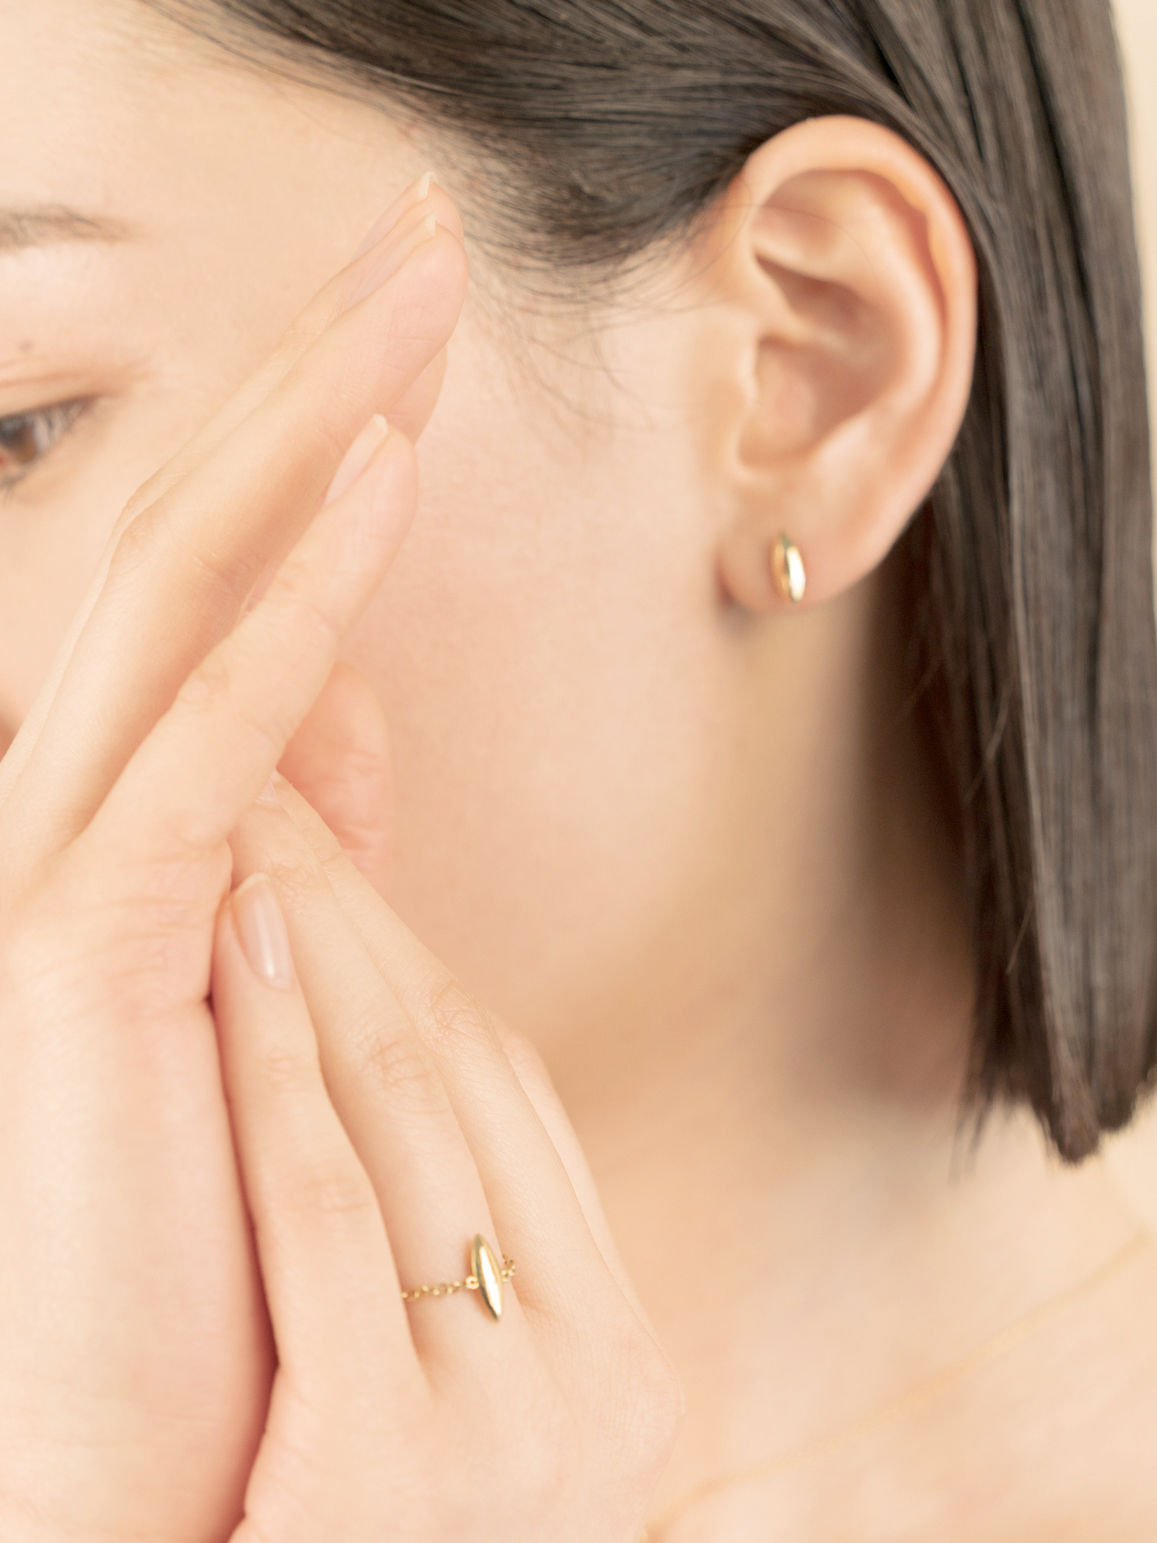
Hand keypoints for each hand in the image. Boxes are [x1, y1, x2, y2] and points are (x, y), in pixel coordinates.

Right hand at [0, 174, 467, 1541]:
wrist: (140, 1425)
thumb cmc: (220, 1193)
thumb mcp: (280, 961)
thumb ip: (304, 823)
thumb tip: (357, 695)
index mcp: (141, 803)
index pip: (235, 572)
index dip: (323, 434)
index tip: (424, 332)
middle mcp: (82, 801)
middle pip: (206, 536)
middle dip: (314, 380)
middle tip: (422, 240)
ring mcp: (67, 870)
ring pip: (188, 601)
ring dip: (307, 442)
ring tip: (412, 307)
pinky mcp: (87, 958)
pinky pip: (202, 749)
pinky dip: (288, 616)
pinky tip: (372, 495)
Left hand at [208, 768, 685, 1541]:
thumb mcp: (465, 1408)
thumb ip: (467, 1255)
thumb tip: (409, 1067)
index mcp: (624, 1365)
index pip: (517, 1105)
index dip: (428, 962)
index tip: (356, 868)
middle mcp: (599, 1389)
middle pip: (468, 1084)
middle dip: (373, 923)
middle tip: (297, 800)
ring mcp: (510, 1434)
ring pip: (408, 1118)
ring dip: (324, 955)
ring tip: (261, 837)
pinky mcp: (388, 1472)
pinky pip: (332, 1213)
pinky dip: (279, 1064)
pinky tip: (239, 949)